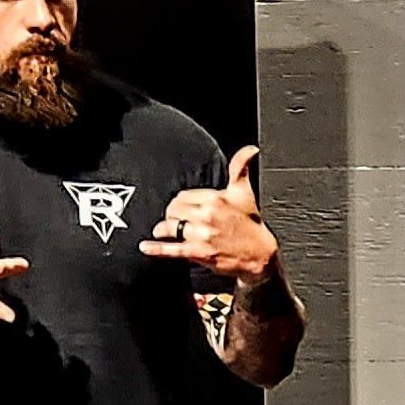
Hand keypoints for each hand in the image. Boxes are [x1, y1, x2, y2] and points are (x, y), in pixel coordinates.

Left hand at [140, 144, 278, 280]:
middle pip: (173, 210)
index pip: (183, 196)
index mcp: (214, 198)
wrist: (259, 255)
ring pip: (170, 226)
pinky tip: (145, 247)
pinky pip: (172, 249)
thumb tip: (251, 149)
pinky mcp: (199, 253)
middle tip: (176, 220)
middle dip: (172, 215)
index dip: (181, 203)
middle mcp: (206, 215)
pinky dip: (156, 248)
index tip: (184, 208)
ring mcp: (201, 235)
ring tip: (163, 231)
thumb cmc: (251, 224)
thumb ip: (241, 167)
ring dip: (164, 229)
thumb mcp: (245, 193)